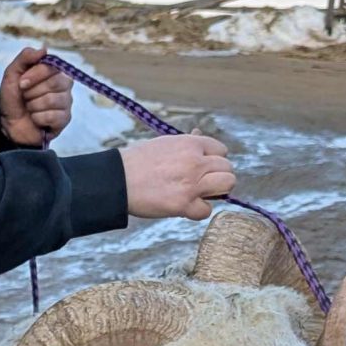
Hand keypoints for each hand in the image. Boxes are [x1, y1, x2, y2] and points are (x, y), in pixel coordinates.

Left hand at [0, 47, 73, 147]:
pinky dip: (38, 118)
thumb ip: (25, 57)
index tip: (21, 84)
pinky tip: (35, 119)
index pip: (53, 67)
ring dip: (34, 106)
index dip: (35, 75)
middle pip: (56, 83)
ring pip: (53, 100)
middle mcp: (64, 84)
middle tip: (25, 97)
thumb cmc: (13, 97)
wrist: (7, 122)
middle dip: (33, 92)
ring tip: (29, 108)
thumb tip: (44, 49)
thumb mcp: (12, 73)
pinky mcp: (64, 119)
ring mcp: (66, 102)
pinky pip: (53, 116)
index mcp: (54, 71)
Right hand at [120, 133, 235, 219]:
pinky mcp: (183, 204)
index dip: (214, 161)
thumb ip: (185, 143)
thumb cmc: (136, 161)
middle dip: (218, 177)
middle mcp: (195, 161)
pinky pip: (206, 210)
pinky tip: (185, 207)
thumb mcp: (164, 143)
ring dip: (216, 192)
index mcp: (191, 144)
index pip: (221, 150)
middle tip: (203, 184)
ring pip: (226, 185)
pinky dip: (198, 211)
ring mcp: (191, 183)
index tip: (204, 169)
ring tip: (199, 195)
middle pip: (228, 168)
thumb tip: (198, 134)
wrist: (117, 180)